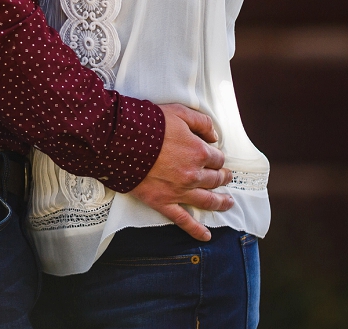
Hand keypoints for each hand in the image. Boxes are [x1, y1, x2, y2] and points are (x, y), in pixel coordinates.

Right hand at [125, 104, 232, 240]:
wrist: (120, 141)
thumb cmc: (147, 124)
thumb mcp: (178, 112)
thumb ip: (201, 122)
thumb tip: (214, 136)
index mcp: (198, 152)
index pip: (217, 158)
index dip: (217, 157)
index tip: (214, 157)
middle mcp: (193, 174)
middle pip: (215, 179)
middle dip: (222, 177)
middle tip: (225, 177)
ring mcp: (179, 191)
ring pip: (207, 200)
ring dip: (220, 202)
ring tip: (227, 202)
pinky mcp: (163, 203)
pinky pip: (183, 220)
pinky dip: (196, 230)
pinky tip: (206, 236)